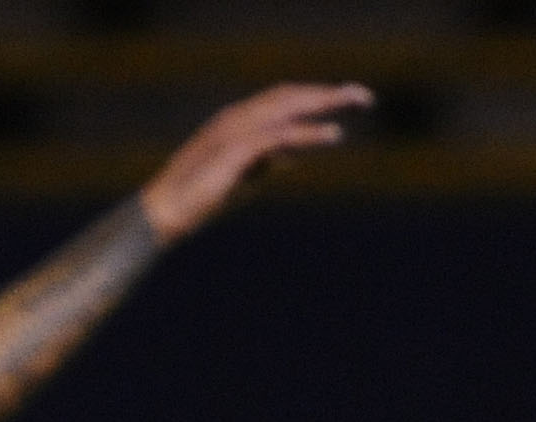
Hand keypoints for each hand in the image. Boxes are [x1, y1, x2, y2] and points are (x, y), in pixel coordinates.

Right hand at [139, 83, 373, 242]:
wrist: (169, 213)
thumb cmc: (203, 197)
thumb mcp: (245, 176)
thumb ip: (269, 160)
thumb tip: (295, 153)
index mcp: (240, 120)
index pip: (285, 99)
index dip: (316, 96)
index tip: (349, 100)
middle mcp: (238, 117)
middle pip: (290, 95)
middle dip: (329, 93)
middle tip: (365, 96)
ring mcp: (235, 131)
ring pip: (288, 108)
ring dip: (325, 103)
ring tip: (357, 102)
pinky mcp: (235, 151)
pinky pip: (279, 136)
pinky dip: (309, 133)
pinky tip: (334, 134)